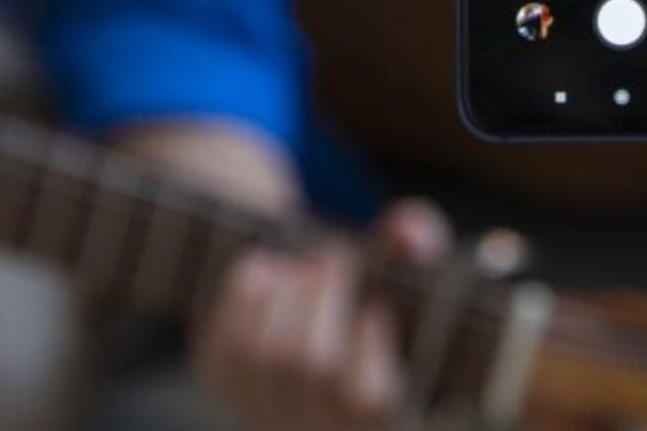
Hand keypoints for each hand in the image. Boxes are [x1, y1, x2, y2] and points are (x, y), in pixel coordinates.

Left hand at [194, 199, 450, 430]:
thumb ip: (421, 241)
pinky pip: (228, 333)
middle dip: (324, 293)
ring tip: (310, 264)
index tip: (377, 307)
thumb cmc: (377, 287)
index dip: (370, 349)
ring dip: (291, 288)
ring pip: (267, 350)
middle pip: (312, 363)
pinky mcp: (224, 381)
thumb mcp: (410, 263)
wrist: (313, 301)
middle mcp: (317, 426)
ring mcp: (264, 409)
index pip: (368, 401)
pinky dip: (251, 289)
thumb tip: (404, 234)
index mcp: (376, 414)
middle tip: (337, 255)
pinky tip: (274, 272)